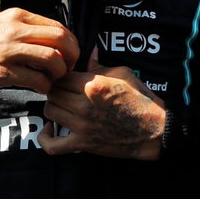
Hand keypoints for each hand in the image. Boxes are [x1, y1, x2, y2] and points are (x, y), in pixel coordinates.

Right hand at [0, 8, 79, 93]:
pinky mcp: (4, 72)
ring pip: (52, 60)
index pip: (57, 26)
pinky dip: (45, 86)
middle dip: (72, 56)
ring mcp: (9, 51)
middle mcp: (14, 30)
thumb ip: (26, 28)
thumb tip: (55, 40)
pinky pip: (37, 80)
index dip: (71, 42)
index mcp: (17, 16)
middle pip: (60, 40)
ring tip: (54, 78)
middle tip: (69, 67)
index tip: (71, 54)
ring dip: (60, 73)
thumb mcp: (1, 24)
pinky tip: (41, 87)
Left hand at [40, 51, 166, 159]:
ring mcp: (82, 125)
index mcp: (93, 85)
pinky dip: (45, 138)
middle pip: (52, 92)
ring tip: (61, 106)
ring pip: (49, 111)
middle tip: (63, 91)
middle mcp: (84, 104)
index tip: (66, 78)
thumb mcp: (124, 74)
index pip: (61, 76)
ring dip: (53, 107)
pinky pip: (53, 145)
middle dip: (56, 89)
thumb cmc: (141, 100)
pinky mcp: (83, 143)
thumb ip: (100, 65)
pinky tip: (48, 130)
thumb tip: (89, 52)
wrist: (154, 130)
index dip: (62, 75)